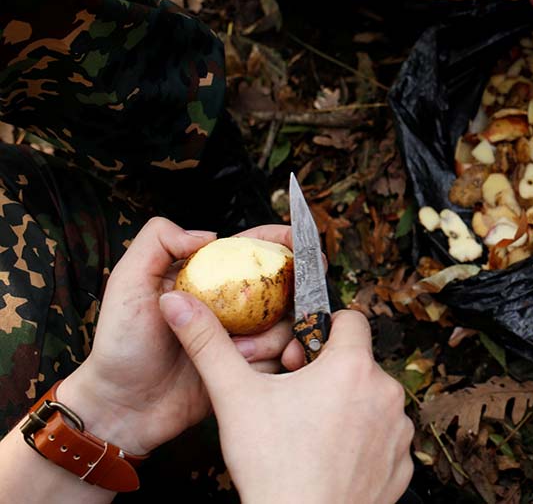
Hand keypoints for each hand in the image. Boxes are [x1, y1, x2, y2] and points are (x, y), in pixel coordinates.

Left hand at [57, 219, 296, 455]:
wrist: (124, 406)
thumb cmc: (120, 344)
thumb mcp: (127, 283)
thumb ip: (158, 241)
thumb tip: (211, 234)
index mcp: (210, 277)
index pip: (254, 249)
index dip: (284, 243)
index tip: (303, 249)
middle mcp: (232, 304)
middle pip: (284, 287)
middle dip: (299, 292)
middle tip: (298, 300)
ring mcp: (243, 337)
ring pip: (286, 325)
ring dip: (272, 336)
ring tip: (240, 351)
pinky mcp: (247, 369)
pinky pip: (276, 359)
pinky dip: (270, 361)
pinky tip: (249, 366)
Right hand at [160, 298, 414, 503]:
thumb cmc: (272, 466)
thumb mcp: (234, 396)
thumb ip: (207, 343)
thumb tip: (177, 303)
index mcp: (352, 366)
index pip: (349, 319)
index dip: (319, 331)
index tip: (298, 357)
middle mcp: (385, 392)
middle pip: (357, 362)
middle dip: (329, 373)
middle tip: (296, 400)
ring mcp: (397, 429)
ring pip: (371, 399)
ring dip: (348, 406)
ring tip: (312, 432)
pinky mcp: (401, 462)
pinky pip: (385, 437)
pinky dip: (363, 441)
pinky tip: (332, 456)